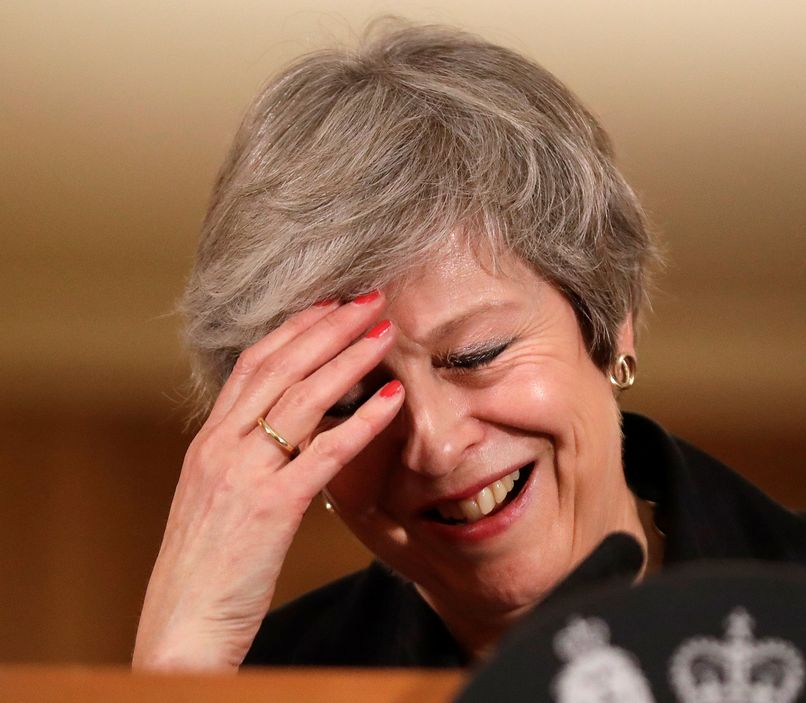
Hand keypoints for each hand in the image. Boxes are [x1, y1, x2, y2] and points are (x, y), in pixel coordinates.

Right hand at [132, 294, 403, 670]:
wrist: (181, 623)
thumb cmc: (206, 565)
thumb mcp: (216, 497)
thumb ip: (245, 458)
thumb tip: (288, 432)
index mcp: (209, 439)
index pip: (254, 364)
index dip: (295, 327)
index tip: (331, 303)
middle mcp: (221, 445)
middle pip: (281, 366)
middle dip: (329, 326)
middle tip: (371, 300)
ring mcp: (244, 472)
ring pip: (302, 396)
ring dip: (349, 358)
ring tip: (386, 332)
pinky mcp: (271, 507)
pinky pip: (325, 452)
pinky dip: (362, 420)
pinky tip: (392, 398)